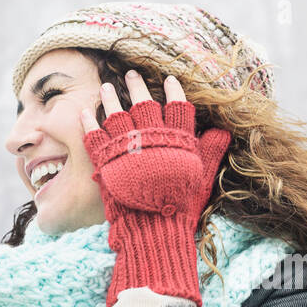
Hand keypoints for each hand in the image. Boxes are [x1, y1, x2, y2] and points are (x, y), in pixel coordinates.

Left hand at [80, 71, 230, 306]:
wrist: (153, 232)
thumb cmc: (180, 209)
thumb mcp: (201, 180)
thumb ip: (210, 153)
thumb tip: (222, 131)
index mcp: (178, 141)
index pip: (177, 107)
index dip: (173, 91)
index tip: (168, 78)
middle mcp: (152, 140)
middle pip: (144, 104)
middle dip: (137, 86)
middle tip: (131, 73)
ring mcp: (127, 150)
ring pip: (117, 115)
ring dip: (111, 99)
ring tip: (107, 87)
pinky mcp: (106, 163)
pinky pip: (94, 137)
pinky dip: (88, 123)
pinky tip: (84, 112)